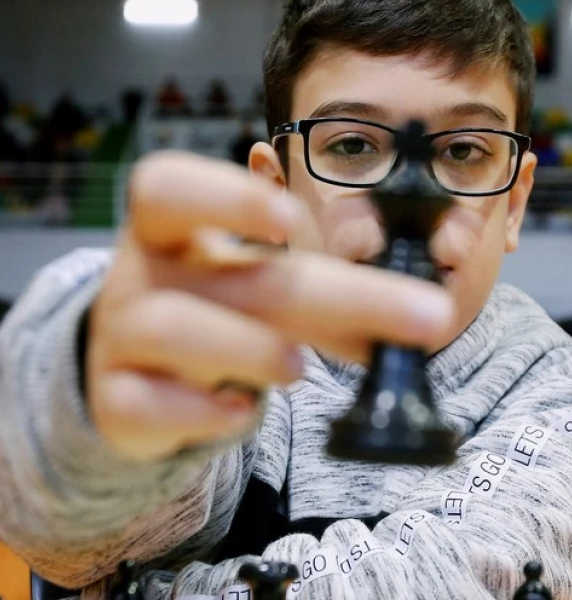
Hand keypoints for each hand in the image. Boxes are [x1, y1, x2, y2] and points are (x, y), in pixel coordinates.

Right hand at [88, 152, 455, 460]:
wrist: (134, 378)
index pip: (171, 187)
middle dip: (336, 297)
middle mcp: (139, 275)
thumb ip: (322, 293)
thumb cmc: (212, 316)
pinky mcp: (116, 398)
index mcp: (171, 231)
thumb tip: (418, 315)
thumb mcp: (258, 289)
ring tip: (298, 369)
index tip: (290, 220)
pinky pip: (149, 404)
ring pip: (175, 329)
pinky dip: (203, 413)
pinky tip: (238, 411)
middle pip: (229, 275)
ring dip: (253, 349)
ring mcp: (120, 336)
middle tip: (426, 318)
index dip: (229, 196)